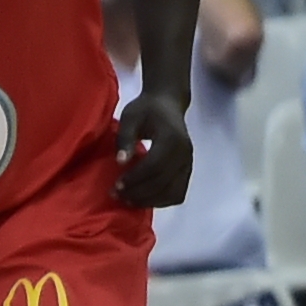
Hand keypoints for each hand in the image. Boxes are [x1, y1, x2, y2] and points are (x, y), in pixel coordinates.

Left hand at [112, 89, 193, 208]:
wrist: (167, 104)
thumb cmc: (146, 109)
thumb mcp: (130, 117)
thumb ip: (125, 138)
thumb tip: (121, 162)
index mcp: (172, 138)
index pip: (155, 165)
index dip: (135, 179)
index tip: (116, 186)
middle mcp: (185, 153)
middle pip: (164, 182)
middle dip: (138, 193)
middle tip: (116, 195)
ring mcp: (188, 163)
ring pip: (173, 192)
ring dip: (150, 200)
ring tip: (128, 200)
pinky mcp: (187, 170)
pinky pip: (178, 193)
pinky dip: (162, 201)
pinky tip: (144, 199)